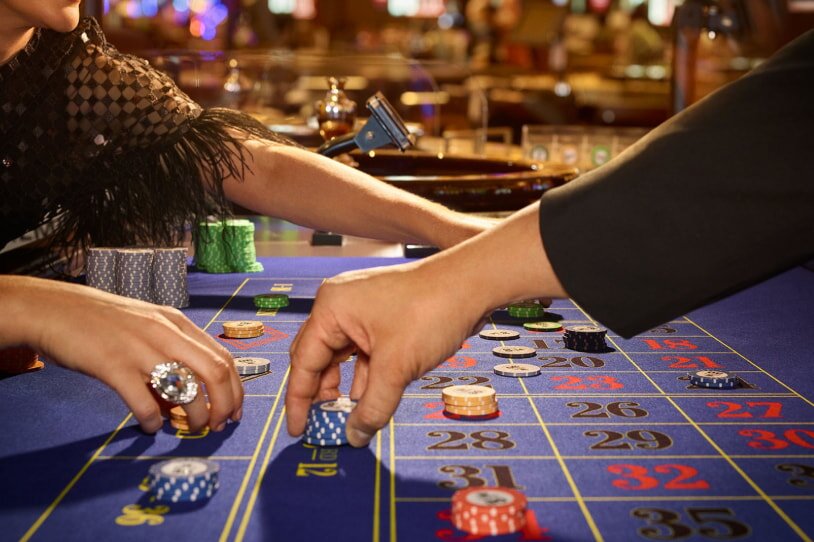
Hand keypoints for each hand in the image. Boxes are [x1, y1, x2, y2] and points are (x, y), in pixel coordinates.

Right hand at [1, 276, 242, 432]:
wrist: (53, 308)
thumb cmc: (102, 321)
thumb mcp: (148, 325)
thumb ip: (173, 349)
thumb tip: (191, 390)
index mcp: (177, 323)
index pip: (224, 358)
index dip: (236, 390)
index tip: (235, 412)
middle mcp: (166, 334)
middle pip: (216, 373)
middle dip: (224, 406)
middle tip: (218, 426)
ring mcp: (140, 349)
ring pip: (186, 389)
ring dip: (195, 416)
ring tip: (190, 429)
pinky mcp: (113, 365)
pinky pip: (143, 403)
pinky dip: (153, 422)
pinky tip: (150, 427)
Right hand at [285, 202, 565, 446]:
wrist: (473, 284)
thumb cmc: (430, 313)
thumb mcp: (396, 368)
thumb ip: (372, 407)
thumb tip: (355, 436)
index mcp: (331, 310)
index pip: (303, 362)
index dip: (298, 400)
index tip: (296, 430)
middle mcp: (340, 305)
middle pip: (318, 358)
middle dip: (320, 394)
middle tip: (321, 427)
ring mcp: (362, 309)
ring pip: (342, 356)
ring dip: (345, 387)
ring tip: (346, 418)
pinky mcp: (383, 316)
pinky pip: (364, 351)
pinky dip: (364, 375)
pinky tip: (368, 398)